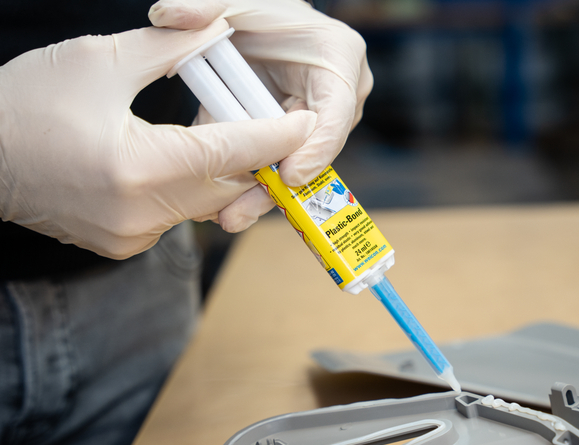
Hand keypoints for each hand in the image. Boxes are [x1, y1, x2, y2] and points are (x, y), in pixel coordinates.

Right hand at [0, 19, 316, 258]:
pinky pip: (177, 217)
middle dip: (255, 155)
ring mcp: (132, 236)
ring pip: (205, 203)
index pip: (233, 151)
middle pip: (227, 184)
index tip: (306, 122)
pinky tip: (186, 162)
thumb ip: (171, 48)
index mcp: (141, 166)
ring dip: (223, 172)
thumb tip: (220, 31)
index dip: (276, 134)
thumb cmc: (25, 103)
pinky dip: (190, 189)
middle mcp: (143, 213)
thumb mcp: (100, 60)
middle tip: (273, 124)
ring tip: (233, 137)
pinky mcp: (123, 245)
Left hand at [149, 0, 373, 187]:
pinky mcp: (285, 137)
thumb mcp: (235, 3)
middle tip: (247, 208)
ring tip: (228, 216)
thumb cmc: (258, 12)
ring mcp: (312, 121)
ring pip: (291, 165)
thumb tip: (167, 15)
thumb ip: (205, 6)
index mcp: (338, 58)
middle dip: (280, 185)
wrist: (255, 25)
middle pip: (313, 150)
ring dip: (260, 193)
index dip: (316, 149)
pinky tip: (218, 204)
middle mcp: (335, 97)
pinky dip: (243, 181)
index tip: (288, 176)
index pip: (335, 112)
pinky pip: (268, 162)